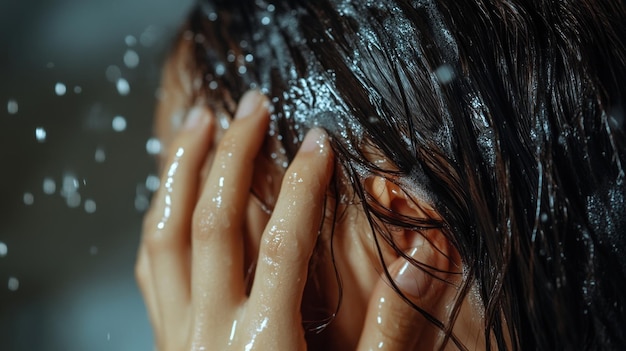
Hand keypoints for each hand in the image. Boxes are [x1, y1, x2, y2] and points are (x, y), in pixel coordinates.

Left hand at [136, 90, 457, 349]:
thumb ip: (388, 329)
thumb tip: (423, 259)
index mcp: (265, 344)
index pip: (283, 241)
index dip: (304, 184)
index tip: (318, 139)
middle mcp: (210, 333)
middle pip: (213, 221)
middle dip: (233, 155)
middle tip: (250, 104)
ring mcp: (177, 336)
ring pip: (165, 236)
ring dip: (180, 173)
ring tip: (197, 124)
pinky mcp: (163, 342)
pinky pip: (149, 268)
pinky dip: (158, 220)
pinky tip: (171, 192)